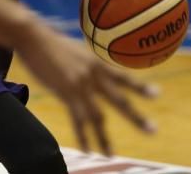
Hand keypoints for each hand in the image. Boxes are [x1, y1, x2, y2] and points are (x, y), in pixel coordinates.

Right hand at [14, 20, 156, 154]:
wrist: (33, 37)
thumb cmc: (51, 42)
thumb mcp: (76, 50)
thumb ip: (87, 64)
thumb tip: (93, 70)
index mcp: (97, 63)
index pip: (124, 77)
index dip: (140, 86)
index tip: (157, 94)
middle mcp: (94, 75)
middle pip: (119, 100)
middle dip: (136, 117)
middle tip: (153, 131)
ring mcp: (80, 85)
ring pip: (97, 117)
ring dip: (104, 138)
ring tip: (111, 154)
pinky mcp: (66, 93)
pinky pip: (77, 120)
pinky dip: (83, 136)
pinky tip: (88, 149)